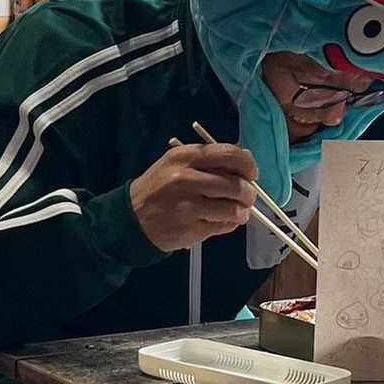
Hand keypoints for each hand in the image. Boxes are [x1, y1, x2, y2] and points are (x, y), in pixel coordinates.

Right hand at [130, 143, 256, 252]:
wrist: (131, 217)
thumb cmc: (159, 188)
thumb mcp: (177, 164)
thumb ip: (209, 161)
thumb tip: (245, 161)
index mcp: (185, 156)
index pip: (230, 155)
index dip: (248, 165)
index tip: (252, 174)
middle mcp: (186, 178)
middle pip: (236, 185)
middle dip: (248, 193)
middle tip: (247, 197)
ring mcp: (188, 205)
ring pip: (233, 209)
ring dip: (241, 212)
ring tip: (236, 212)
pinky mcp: (190, 228)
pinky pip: (223, 226)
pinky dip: (228, 224)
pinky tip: (219, 221)